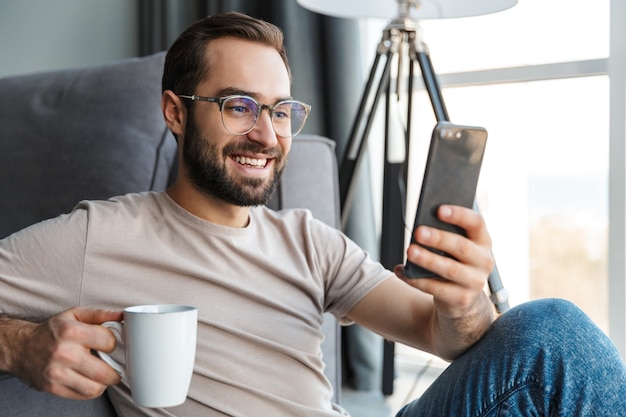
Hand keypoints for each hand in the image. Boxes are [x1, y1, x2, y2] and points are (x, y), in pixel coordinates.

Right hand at [13, 307, 122, 398]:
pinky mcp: (52, 387)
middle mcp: (64, 353)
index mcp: (71, 332)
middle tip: (114, 367)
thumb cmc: (51, 331)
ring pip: (95, 388)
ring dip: (103, 383)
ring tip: (102, 375)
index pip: (109, 341)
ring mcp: (57, 373)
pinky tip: (90, 381)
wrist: (21, 347)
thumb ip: (100, 314)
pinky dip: (91, 390)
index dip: (113, 343)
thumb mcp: (74, 315)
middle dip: (114, 370)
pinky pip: (82, 395)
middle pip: (104, 371)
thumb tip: (122, 315)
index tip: (109, 345)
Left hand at [395, 205, 493, 356]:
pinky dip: (416, 280)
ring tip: (410, 251)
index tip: (439, 210)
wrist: (462, 299)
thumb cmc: (454, 262)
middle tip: (418, 231)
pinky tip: (401, 271)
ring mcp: (475, 282)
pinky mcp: (461, 299)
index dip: (459, 215)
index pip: (477, 223)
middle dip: (439, 238)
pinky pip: (436, 289)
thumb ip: (445, 233)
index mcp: (483, 241)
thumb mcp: (455, 247)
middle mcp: (484, 261)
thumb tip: (421, 225)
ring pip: (450, 269)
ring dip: (428, 259)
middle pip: (462, 247)